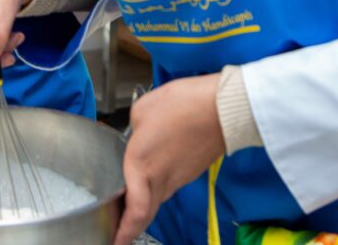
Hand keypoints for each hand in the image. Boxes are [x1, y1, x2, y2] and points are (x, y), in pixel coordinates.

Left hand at [114, 74, 224, 244]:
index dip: (124, 231)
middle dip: (131, 228)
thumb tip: (136, 134)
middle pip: (146, 214)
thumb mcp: (141, 110)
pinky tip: (153, 179)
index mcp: (141, 164)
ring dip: (143, 208)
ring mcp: (179, 177)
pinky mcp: (191, 171)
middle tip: (119, 233)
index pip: (134, 211)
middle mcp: (161, 178)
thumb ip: (132, 129)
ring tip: (130, 207)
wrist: (222, 108)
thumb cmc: (183, 105)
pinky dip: (158, 190)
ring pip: (157, 200)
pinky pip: (170, 186)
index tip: (116, 240)